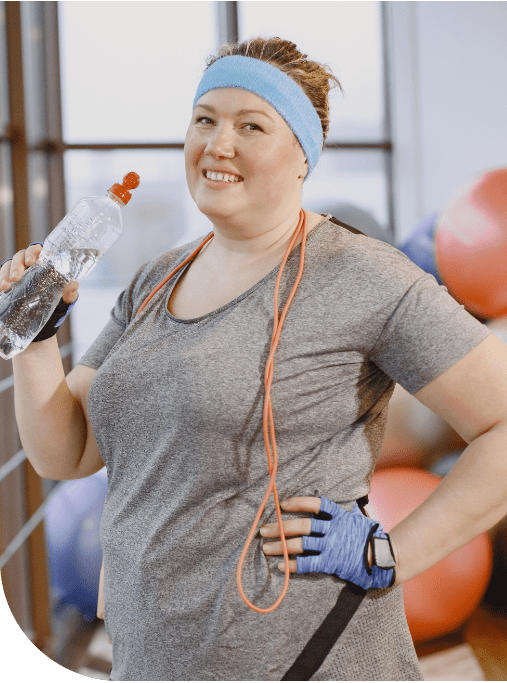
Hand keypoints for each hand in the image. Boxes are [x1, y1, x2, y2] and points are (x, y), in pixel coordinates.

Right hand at [0, 244, 78, 303]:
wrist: (45, 318)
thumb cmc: (57, 303)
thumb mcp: (65, 300)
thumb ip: (70, 293)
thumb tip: (73, 285)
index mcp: (44, 263)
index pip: (37, 250)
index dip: (33, 253)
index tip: (30, 262)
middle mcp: (30, 264)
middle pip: (20, 256)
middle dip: (17, 266)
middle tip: (16, 278)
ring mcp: (18, 271)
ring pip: (8, 265)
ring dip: (5, 274)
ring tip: (5, 286)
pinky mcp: (9, 280)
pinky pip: (2, 276)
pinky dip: (0, 280)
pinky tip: (0, 289)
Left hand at [261, 496, 394, 589]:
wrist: (384, 559)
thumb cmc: (370, 537)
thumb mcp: (358, 517)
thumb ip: (345, 509)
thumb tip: (339, 495)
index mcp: (339, 516)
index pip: (316, 504)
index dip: (297, 502)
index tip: (282, 504)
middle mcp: (333, 529)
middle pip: (302, 526)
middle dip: (280, 527)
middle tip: (263, 529)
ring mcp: (332, 546)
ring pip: (301, 544)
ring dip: (281, 545)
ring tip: (265, 547)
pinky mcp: (332, 563)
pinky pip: (308, 564)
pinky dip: (293, 564)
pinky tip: (280, 565)